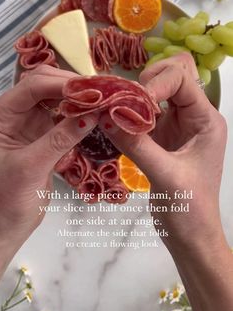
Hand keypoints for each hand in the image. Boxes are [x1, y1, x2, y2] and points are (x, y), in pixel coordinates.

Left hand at [0, 65, 96, 281]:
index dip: (62, 84)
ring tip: (105, 99)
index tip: (92, 90)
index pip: (33, 86)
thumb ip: (59, 139)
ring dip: (80, 97)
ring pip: (58, 97)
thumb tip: (92, 115)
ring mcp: (32, 122)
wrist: (6, 225)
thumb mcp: (31, 167)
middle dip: (73, 86)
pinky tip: (97, 115)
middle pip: (46, 84)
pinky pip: (65, 116)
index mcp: (2, 114)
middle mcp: (17, 112)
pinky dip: (81, 114)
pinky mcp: (46, 134)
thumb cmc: (6, 199)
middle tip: (102, 92)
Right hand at [100, 53, 226, 250]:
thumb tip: (104, 116)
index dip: (155, 83)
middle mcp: (194, 116)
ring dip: (135, 94)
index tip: (132, 103)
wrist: (191, 236)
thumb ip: (136, 144)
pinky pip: (144, 110)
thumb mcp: (165, 175)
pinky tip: (115, 120)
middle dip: (146, 81)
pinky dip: (129, 110)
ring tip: (115, 109)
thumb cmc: (190, 210)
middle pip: (171, 74)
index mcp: (206, 120)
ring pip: (157, 89)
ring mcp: (177, 124)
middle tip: (124, 101)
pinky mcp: (162, 135)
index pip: (182, 79)